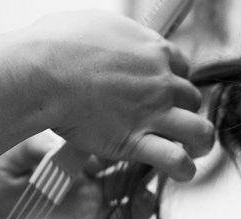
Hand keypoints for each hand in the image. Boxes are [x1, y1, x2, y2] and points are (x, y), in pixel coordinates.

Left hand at [0, 134, 155, 218]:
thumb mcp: (6, 163)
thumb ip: (31, 149)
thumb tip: (57, 142)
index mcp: (78, 166)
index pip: (111, 151)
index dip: (123, 145)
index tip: (125, 139)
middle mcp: (92, 191)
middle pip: (132, 179)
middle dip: (146, 171)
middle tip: (152, 165)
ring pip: (134, 211)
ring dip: (144, 204)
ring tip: (142, 198)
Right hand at [28, 10, 214, 181]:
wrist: (41, 72)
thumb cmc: (56, 45)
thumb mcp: (94, 25)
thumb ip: (115, 38)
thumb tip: (111, 41)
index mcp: (153, 51)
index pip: (184, 69)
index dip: (178, 83)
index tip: (167, 92)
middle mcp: (160, 81)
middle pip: (193, 99)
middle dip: (187, 112)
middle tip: (174, 123)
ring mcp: (153, 112)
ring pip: (200, 131)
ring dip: (200, 143)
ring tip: (192, 150)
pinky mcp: (137, 140)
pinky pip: (176, 159)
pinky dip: (183, 169)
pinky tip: (180, 171)